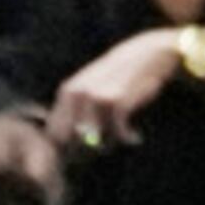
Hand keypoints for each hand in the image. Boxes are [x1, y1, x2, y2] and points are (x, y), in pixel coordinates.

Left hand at [49, 29, 184, 155]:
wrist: (149, 53)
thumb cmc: (121, 75)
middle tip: (106, 148)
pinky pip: (118, 133)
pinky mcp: (116, 101)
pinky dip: (127, 138)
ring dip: (110, 145)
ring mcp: (96, 97)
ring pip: (95, 140)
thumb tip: (69, 146)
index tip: (87, 150)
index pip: (55, 133)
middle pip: (71, 140)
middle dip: (85, 151)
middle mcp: (77, 94)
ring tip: (122, 137)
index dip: (68, 148)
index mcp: (68, 91)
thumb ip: (77, 110)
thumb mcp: (93, 86)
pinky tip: (134, 136)